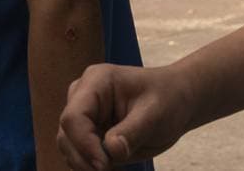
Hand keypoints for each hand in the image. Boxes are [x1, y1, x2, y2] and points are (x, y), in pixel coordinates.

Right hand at [56, 63, 194, 170]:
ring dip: (86, 164)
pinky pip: (79, 153)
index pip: (74, 117)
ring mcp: (84, 113)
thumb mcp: (155, 115)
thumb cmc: (168, 100)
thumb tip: (110, 152)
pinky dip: (90, 165)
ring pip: (68, 146)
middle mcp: (83, 95)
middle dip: (84, 158)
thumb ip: (131, 132)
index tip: (105, 165)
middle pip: (66, 134)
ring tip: (115, 169)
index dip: (84, 145)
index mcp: (96, 81)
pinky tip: (112, 167)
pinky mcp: (89, 131)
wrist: (177, 101)